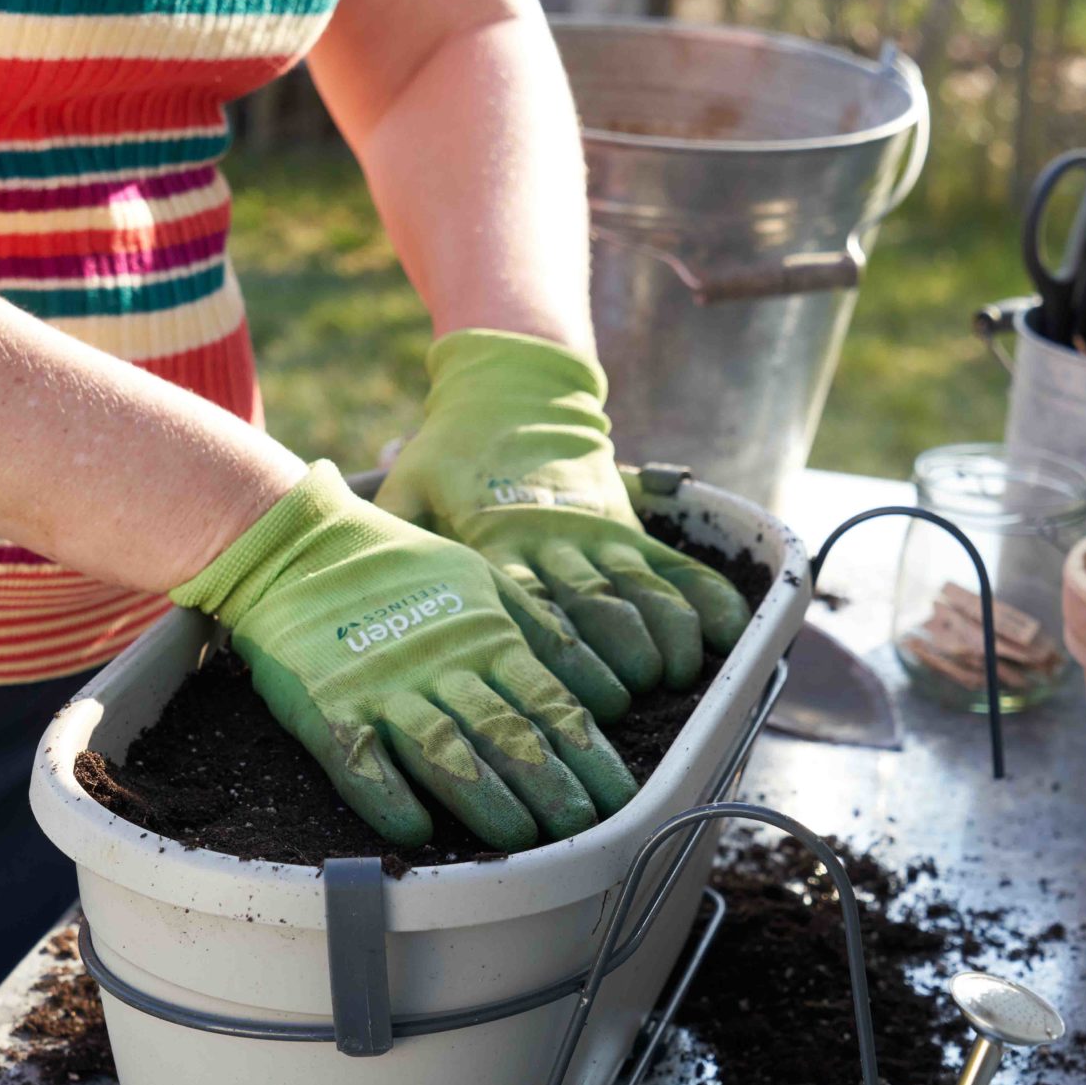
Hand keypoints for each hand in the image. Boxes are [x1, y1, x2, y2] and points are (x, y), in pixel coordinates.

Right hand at [172, 462, 636, 851]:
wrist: (298, 546)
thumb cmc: (396, 567)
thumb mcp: (480, 581)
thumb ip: (535, 628)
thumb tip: (597, 686)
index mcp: (485, 641)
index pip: (549, 704)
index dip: (585, 753)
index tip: (615, 796)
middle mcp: (442, 669)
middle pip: (505, 733)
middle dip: (548, 782)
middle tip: (581, 825)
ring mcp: (384, 690)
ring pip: (444, 750)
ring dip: (484, 796)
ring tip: (518, 835)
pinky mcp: (329, 707)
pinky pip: (359, 758)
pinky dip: (386, 794)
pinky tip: (414, 829)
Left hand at [375, 331, 750, 695]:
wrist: (513, 386)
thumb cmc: (448, 450)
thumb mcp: (408, 486)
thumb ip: (396, 541)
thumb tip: (356, 599)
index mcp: (497, 536)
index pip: (532, 604)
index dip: (559, 654)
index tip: (575, 697)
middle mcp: (553, 537)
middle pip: (595, 603)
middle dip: (621, 655)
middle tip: (635, 698)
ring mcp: (596, 529)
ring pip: (640, 586)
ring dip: (667, 630)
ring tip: (681, 673)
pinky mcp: (625, 522)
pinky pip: (671, 562)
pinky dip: (704, 594)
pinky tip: (729, 630)